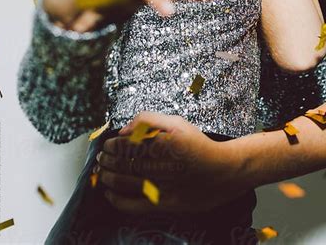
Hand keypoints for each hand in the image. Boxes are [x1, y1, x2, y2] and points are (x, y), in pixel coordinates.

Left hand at [98, 111, 245, 213]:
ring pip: (127, 183)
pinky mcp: (165, 205)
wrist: (223, 172)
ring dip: (109, 177)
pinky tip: (109, 193)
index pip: (129, 145)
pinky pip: (134, 205)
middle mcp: (163, 166)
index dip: (114, 145)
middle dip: (109, 161)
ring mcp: (163, 187)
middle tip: (102, 158)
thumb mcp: (177, 123)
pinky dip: (117, 200)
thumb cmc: (198, 145)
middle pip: (126, 164)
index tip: (108, 144)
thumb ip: (149, 120)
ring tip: (102, 172)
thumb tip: (124, 129)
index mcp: (165, 143)